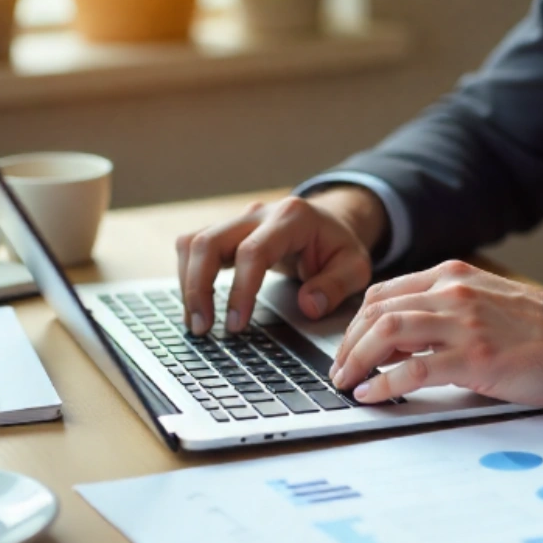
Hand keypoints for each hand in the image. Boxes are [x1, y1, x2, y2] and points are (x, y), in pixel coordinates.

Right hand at [176, 186, 388, 334]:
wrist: (330, 222)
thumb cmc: (339, 247)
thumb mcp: (355, 267)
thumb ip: (335, 286)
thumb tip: (308, 306)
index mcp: (292, 218)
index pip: (253, 252)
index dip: (240, 290)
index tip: (235, 325)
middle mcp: (258, 214)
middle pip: (209, 242)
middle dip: (198, 287)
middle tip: (202, 328)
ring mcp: (238, 221)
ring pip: (194, 242)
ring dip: (188, 283)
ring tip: (196, 323)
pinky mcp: (226, 232)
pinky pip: (193, 248)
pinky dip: (188, 276)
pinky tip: (196, 306)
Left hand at [331, 261, 542, 405]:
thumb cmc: (541, 330)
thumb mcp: (485, 303)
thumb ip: (444, 312)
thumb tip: (399, 343)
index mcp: (453, 276)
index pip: (384, 293)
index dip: (355, 323)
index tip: (347, 347)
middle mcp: (453, 292)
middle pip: (377, 311)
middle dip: (348, 343)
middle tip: (339, 371)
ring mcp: (464, 323)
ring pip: (387, 331)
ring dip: (357, 359)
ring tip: (346, 382)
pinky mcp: (475, 356)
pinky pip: (413, 369)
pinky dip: (384, 383)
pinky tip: (372, 395)